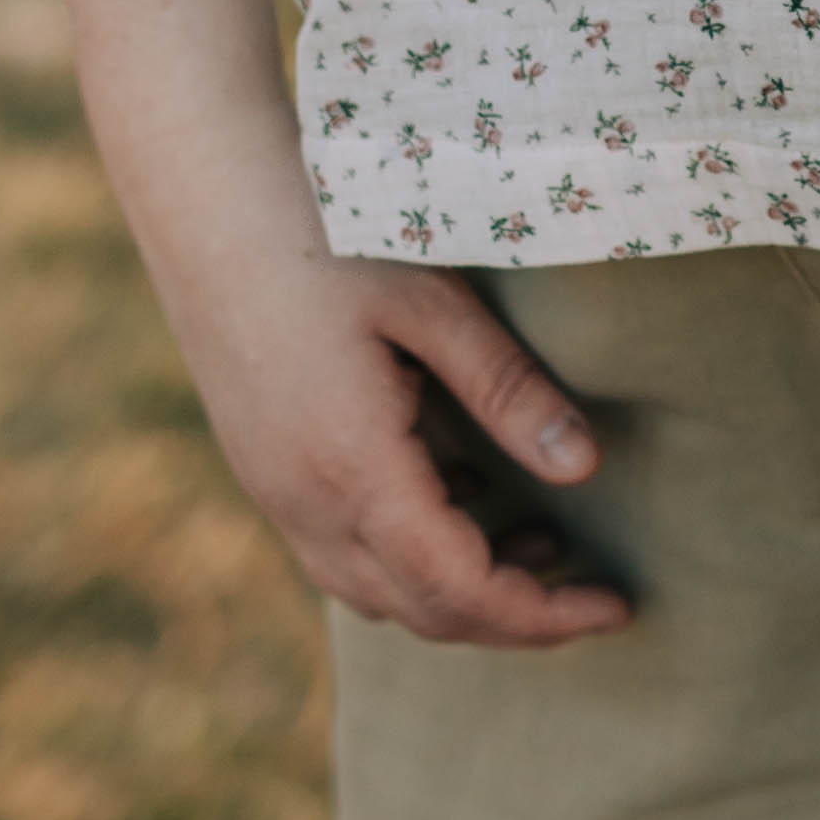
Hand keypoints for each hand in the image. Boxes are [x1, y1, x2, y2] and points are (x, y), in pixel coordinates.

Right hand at [163, 216, 628, 651]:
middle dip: (514, 620)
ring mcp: (275, 494)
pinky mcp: (264, 472)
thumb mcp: (431, 303)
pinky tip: (460, 494)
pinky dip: (412, 560)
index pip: (459, 589)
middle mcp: (305, 504)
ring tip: (543, 542)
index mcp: (353, 467)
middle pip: (423, 612)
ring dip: (462, 594)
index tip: (614, 608)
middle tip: (593, 592)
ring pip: (378, 594)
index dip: (542, 614)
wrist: (204, 199)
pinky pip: (344, 556)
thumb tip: (586, 468)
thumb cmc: (325, 234)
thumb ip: (508, 390)